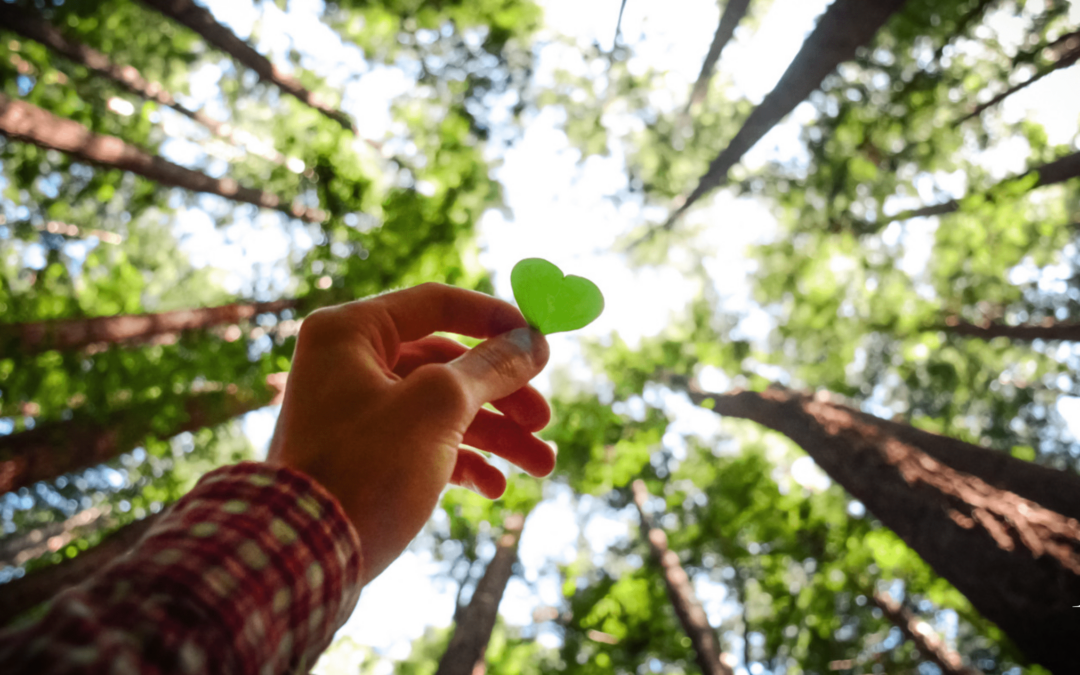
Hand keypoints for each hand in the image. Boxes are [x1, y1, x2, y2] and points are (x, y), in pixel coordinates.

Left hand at [266, 283, 551, 583]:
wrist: (302, 561)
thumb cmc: (364, 468)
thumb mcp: (438, 407)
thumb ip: (490, 367)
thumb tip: (533, 341)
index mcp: (350, 332)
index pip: (436, 304)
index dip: (495, 319)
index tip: (541, 341)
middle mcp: (348, 364)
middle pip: (447, 362)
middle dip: (503, 394)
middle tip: (543, 420)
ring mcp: (354, 414)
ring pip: (442, 409)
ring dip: (496, 435)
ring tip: (541, 465)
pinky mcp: (362, 458)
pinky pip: (423, 445)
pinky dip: (462, 462)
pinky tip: (494, 487)